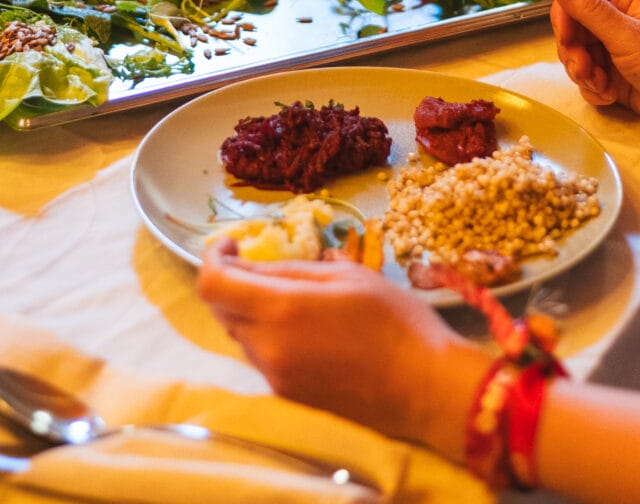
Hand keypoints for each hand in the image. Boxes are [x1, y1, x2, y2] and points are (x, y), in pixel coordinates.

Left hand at [196, 246, 489, 454]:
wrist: (426, 390)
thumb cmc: (397, 323)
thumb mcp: (350, 276)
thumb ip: (296, 268)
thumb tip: (261, 263)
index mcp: (281, 309)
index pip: (213, 284)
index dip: (213, 258)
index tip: (232, 243)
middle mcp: (267, 346)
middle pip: (222, 310)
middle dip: (233, 282)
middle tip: (261, 265)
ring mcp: (275, 376)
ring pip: (241, 335)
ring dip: (250, 311)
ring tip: (289, 298)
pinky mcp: (288, 396)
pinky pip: (262, 357)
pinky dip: (268, 336)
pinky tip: (305, 330)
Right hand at [548, 0, 639, 146]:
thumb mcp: (627, 35)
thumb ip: (588, 7)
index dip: (566, 19)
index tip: (569, 42)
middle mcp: (621, 18)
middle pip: (573, 28)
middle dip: (573, 52)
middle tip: (585, 71)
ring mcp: (619, 48)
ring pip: (578, 55)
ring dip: (583, 73)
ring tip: (602, 87)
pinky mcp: (619, 75)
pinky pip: (590, 77)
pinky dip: (594, 88)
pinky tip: (610, 96)